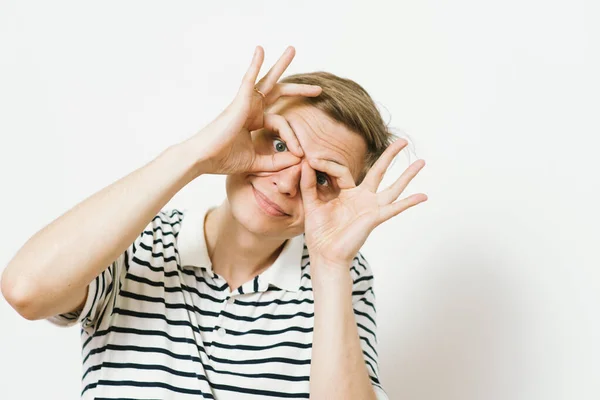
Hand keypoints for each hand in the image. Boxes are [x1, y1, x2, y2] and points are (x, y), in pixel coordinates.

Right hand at [189, 46, 321, 175]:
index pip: (281, 124)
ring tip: (292, 50)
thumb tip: (298, 158)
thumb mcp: (257, 162)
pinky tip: (260, 50)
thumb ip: (276, 161)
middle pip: (278, 93)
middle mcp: (251, 109)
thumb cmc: (223, 160)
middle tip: (318, 89)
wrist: (202, 159)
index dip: (294, 138)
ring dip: (281, 65)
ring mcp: (245, 103)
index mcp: (254, 121)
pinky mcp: (239, 101)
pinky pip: (249, 79)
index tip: (300, 154)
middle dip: (299, 90)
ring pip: (267, 80)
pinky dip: (255, 64)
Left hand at [300, 139, 427, 268]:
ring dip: (408, 174)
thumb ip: (309, 184)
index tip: (311, 160)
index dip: (327, 164)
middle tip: (402, 141)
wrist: (325, 254)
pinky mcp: (375, 217)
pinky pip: (395, 208)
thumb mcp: (312, 204)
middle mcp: (362, 198)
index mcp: (347, 193)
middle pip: (379, 171)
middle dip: (390, 156)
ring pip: (393, 187)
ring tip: (421, 161)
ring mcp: (371, 207)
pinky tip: (423, 196)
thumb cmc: (319, 233)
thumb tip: (306, 162)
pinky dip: (409, 202)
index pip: (342, 170)